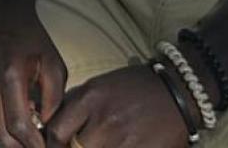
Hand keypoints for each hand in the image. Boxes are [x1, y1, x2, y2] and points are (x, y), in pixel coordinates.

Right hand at [0, 7, 66, 147]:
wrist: (0, 17)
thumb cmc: (31, 40)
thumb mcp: (54, 65)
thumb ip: (54, 99)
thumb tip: (46, 127)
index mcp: (10, 75)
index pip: (18, 125)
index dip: (32, 144)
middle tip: (34, 147)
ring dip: (8, 137)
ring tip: (25, 129)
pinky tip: (10, 114)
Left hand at [47, 65, 191, 147]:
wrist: (177, 91)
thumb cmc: (133, 88)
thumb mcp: (99, 86)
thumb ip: (74, 106)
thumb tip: (50, 127)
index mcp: (90, 98)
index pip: (56, 132)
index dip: (51, 145)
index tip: (55, 146)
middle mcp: (105, 120)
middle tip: (78, 145)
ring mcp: (124, 139)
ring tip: (101, 143)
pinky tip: (119, 146)